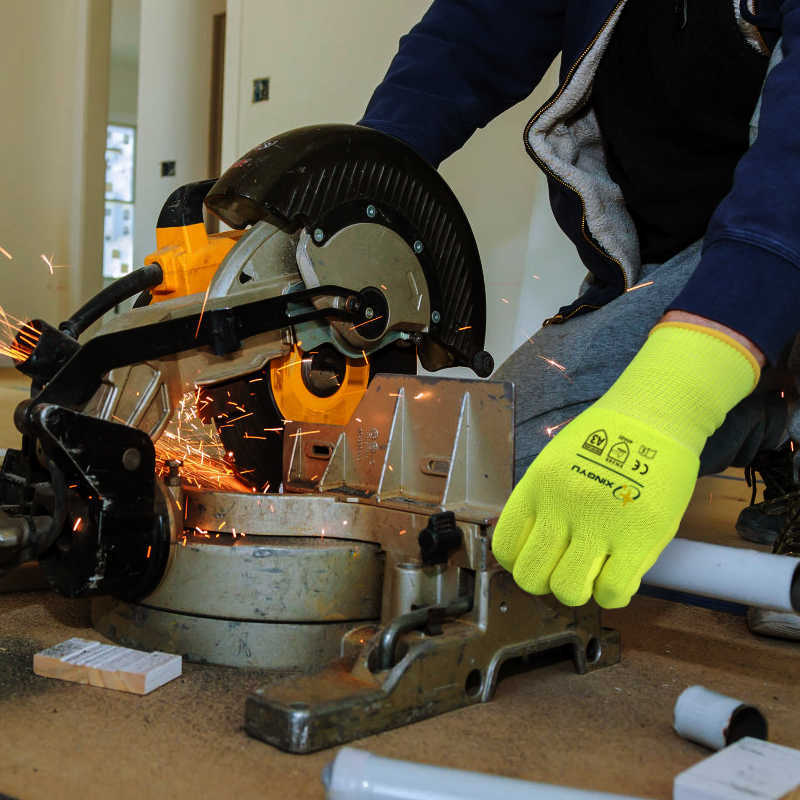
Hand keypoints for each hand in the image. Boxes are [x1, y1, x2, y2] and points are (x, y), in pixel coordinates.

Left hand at [492, 321, 760, 608]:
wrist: (654, 418)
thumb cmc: (604, 440)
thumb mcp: (554, 463)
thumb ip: (541, 503)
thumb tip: (529, 546)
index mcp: (538, 487)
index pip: (506, 546)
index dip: (518, 562)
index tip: (536, 559)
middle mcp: (563, 506)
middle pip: (531, 576)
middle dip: (544, 582)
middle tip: (563, 569)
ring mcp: (601, 523)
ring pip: (569, 589)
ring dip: (577, 591)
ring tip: (591, 574)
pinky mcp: (640, 537)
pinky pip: (612, 591)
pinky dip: (610, 594)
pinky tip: (616, 576)